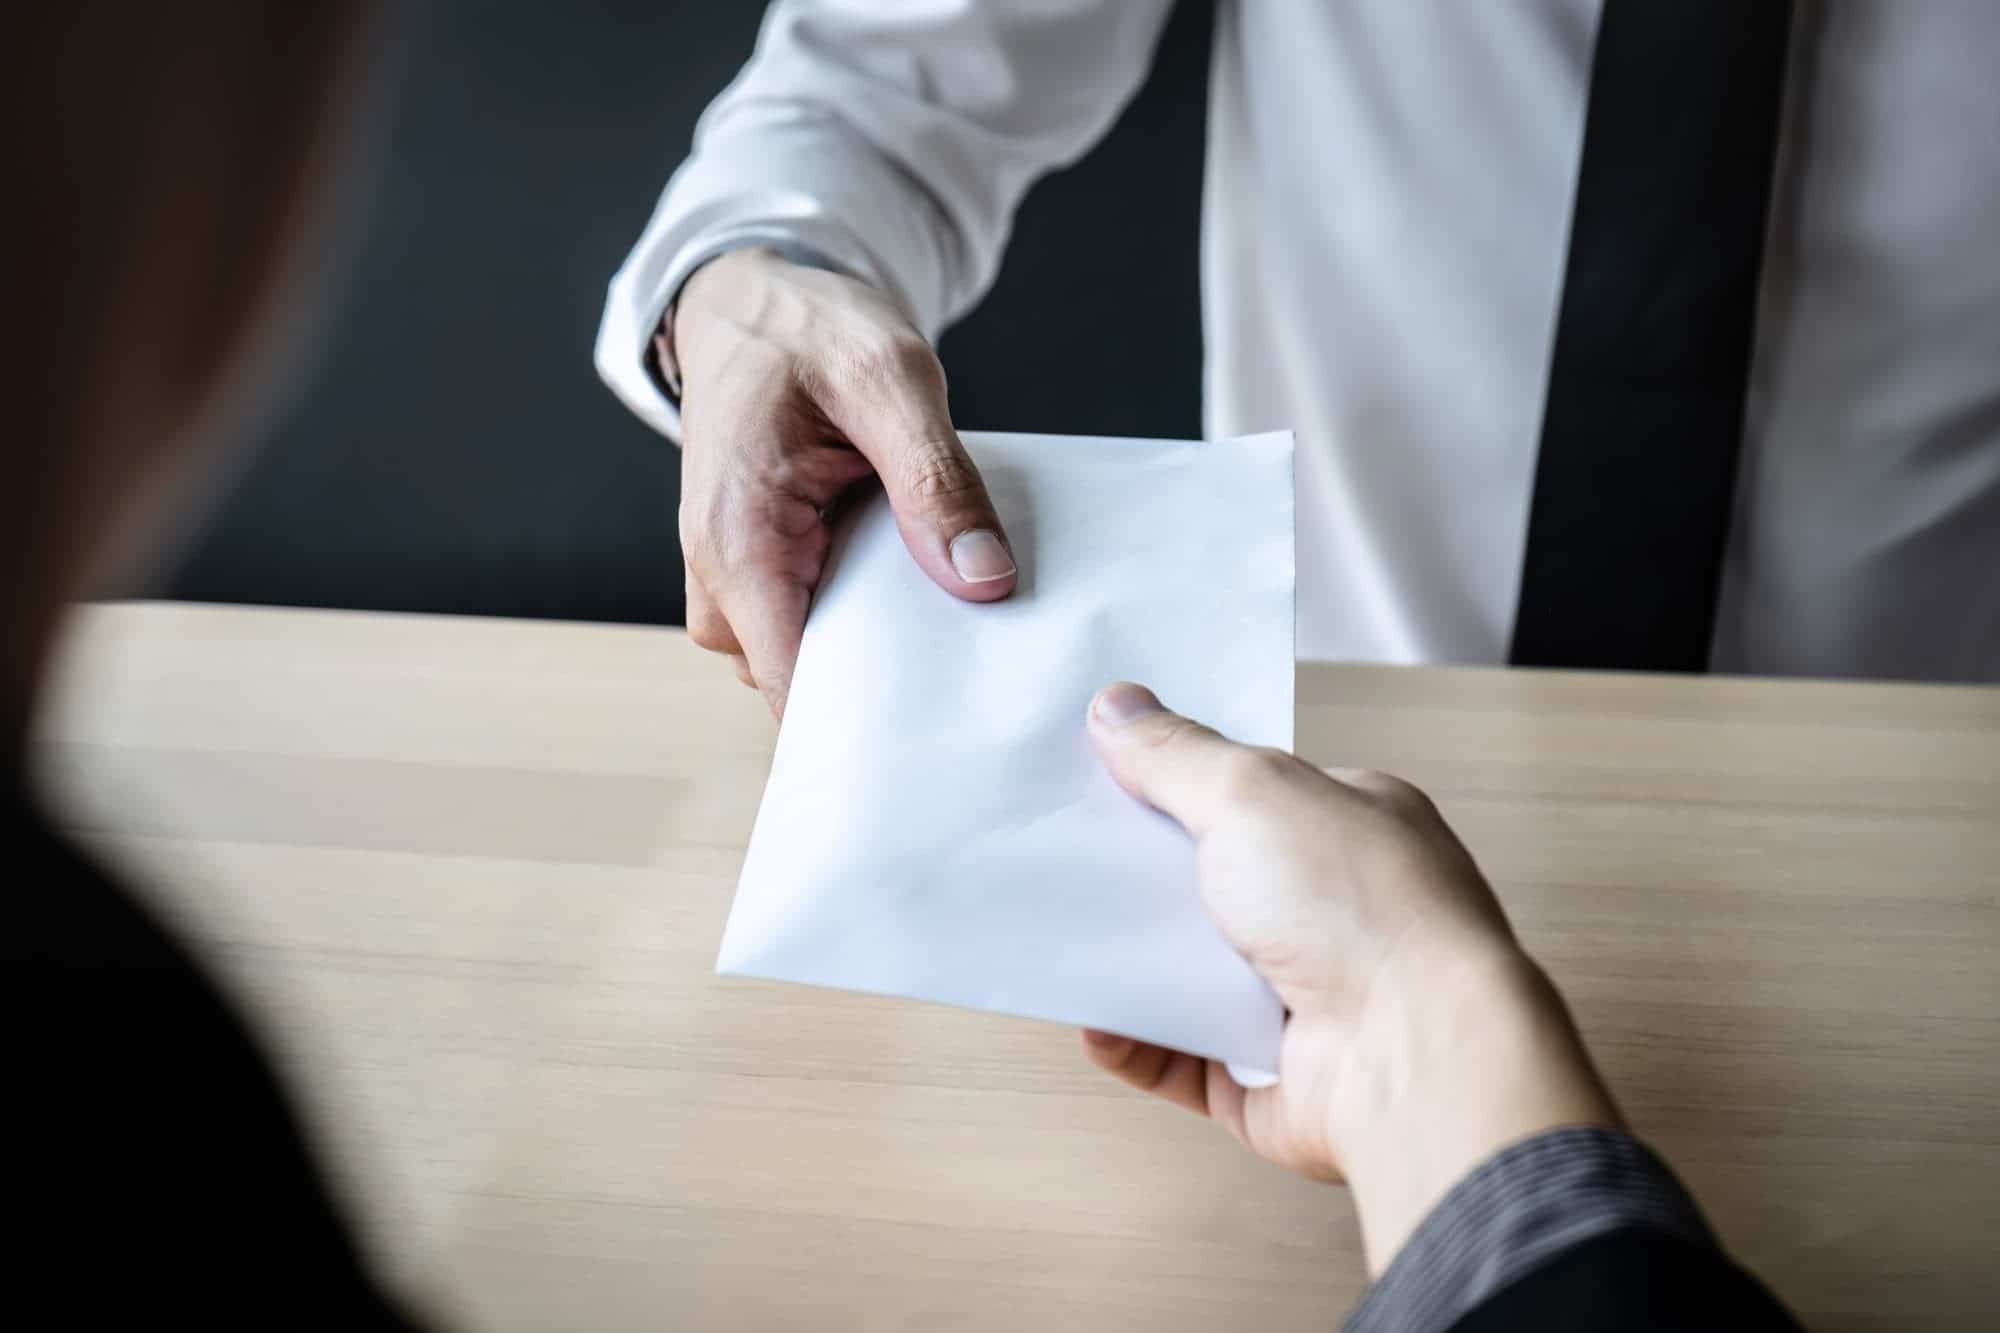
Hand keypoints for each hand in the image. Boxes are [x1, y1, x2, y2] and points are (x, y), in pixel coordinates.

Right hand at [667, 247, 1016, 714]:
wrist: (752, 305)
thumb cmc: (806, 330)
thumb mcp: (889, 376)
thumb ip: (934, 478)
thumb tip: (984, 579)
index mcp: (739, 541)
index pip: (796, 683)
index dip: (869, 717)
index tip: (951, 719)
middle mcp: (722, 580)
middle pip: (811, 684)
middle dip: (893, 679)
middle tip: (984, 651)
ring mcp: (739, 585)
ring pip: (819, 661)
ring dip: (887, 642)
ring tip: (956, 599)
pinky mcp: (765, 577)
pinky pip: (822, 625)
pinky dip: (874, 613)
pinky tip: (925, 578)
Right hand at [1081, 683, 1620, 1272]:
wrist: (1412, 1059)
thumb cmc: (1367, 912)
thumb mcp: (1254, 793)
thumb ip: (1178, 754)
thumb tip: (1119, 708)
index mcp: (1350, 829)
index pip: (1252, 795)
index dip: (1178, 781)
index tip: (1102, 772)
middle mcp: (1334, 913)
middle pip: (1211, 884)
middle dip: (1141, 874)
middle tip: (1064, 853)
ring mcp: (1305, 999)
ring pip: (1192, 974)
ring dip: (1131, 960)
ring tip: (1064, 934)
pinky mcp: (1272, 1077)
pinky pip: (1183, 1056)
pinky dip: (1136, 1042)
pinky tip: (1097, 1022)